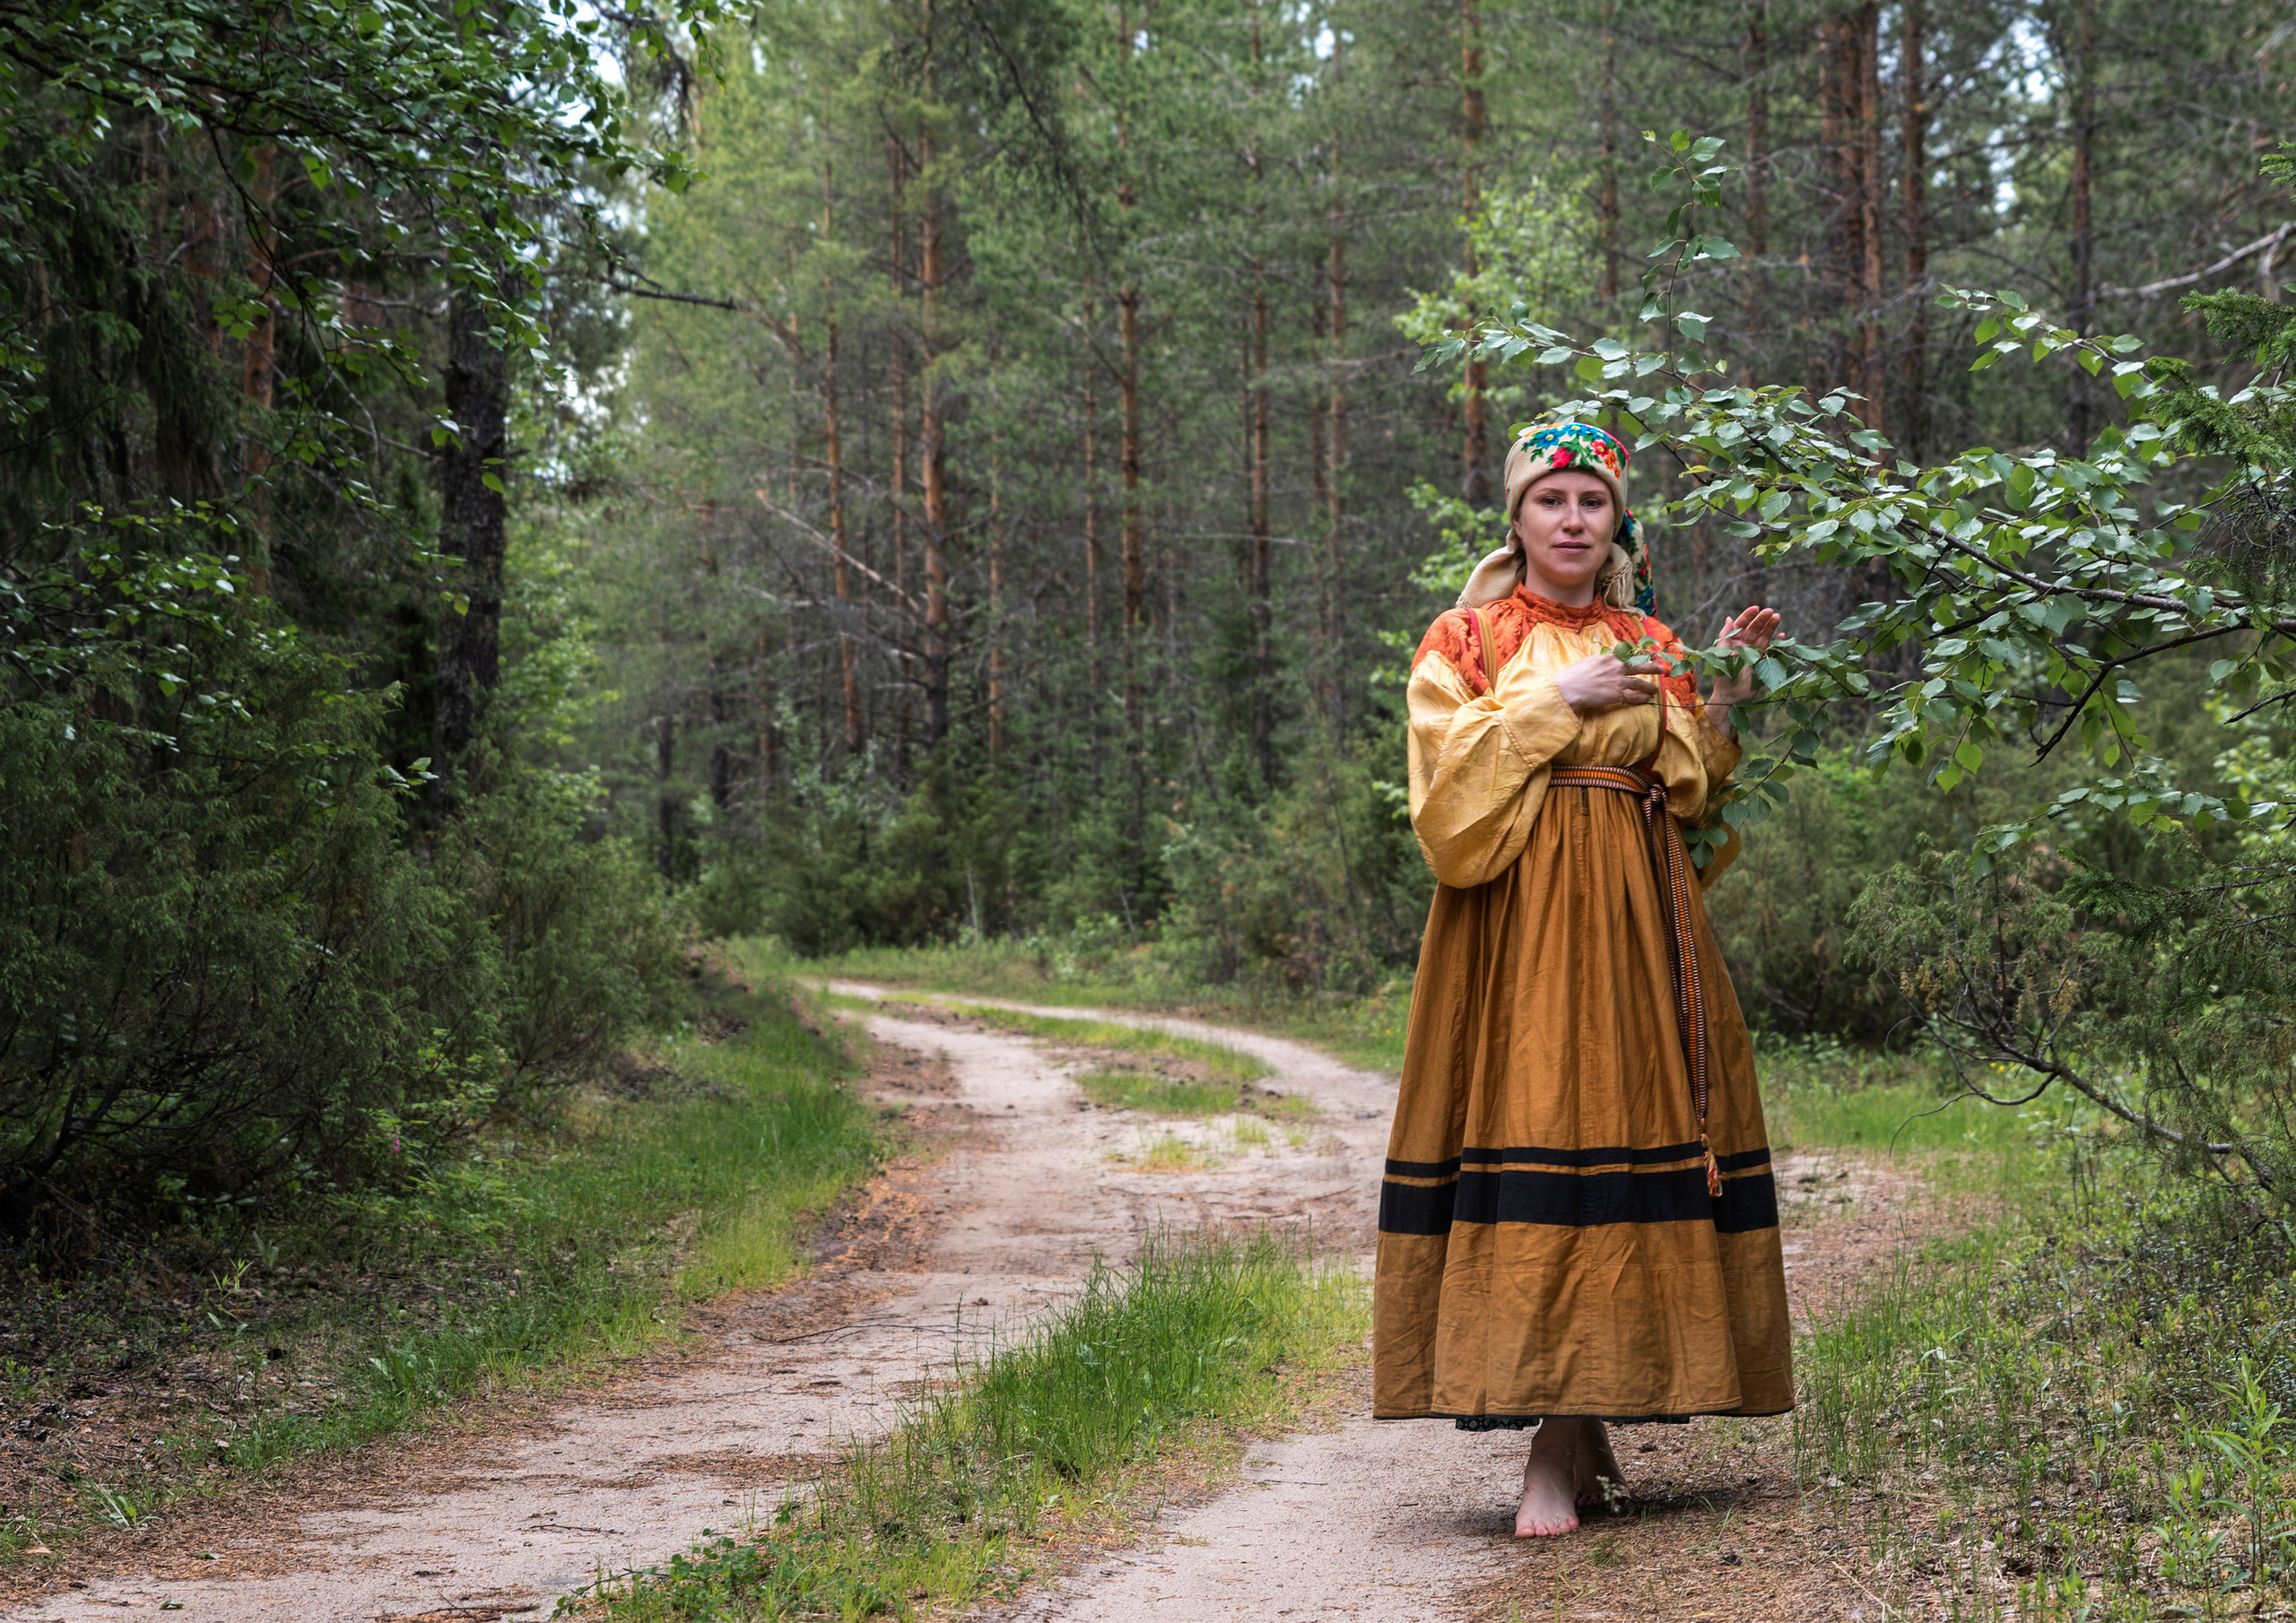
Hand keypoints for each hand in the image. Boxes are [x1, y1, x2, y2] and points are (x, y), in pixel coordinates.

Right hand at [1555, 651, 1662, 714]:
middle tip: (1663, 669)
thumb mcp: (1591, 659)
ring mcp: (1618, 681)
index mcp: (1610, 655)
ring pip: (1640, 683)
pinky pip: (1634, 696)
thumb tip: (1614, 652)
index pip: (1632, 651)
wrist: (1569, 688)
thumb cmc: (1576, 674)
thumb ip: (1605, 656)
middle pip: (1641, 665)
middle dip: (1654, 667)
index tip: (1653, 652)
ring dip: (1650, 686)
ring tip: (1655, 690)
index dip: (1644, 652)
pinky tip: (1647, 699)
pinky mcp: (1616, 694)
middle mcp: (1617, 666)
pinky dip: (1642, 698)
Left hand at [1705, 605, 1782, 724]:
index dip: (1748, 616)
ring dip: (1771, 627)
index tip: (1756, 608)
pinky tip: (1782, 635)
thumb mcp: (1721, 653)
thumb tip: (1729, 618)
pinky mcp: (1763, 662)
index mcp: (1733, 642)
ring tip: (1777, 617)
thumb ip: (1725, 635)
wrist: (1731, 696)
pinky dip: (1778, 642)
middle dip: (1762, 619)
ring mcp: (1755, 653)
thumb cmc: (1723, 675)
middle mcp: (1744, 645)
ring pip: (1764, 636)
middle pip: (1754, 628)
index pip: (1741, 625)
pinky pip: (1772, 649)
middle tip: (1770, 612)